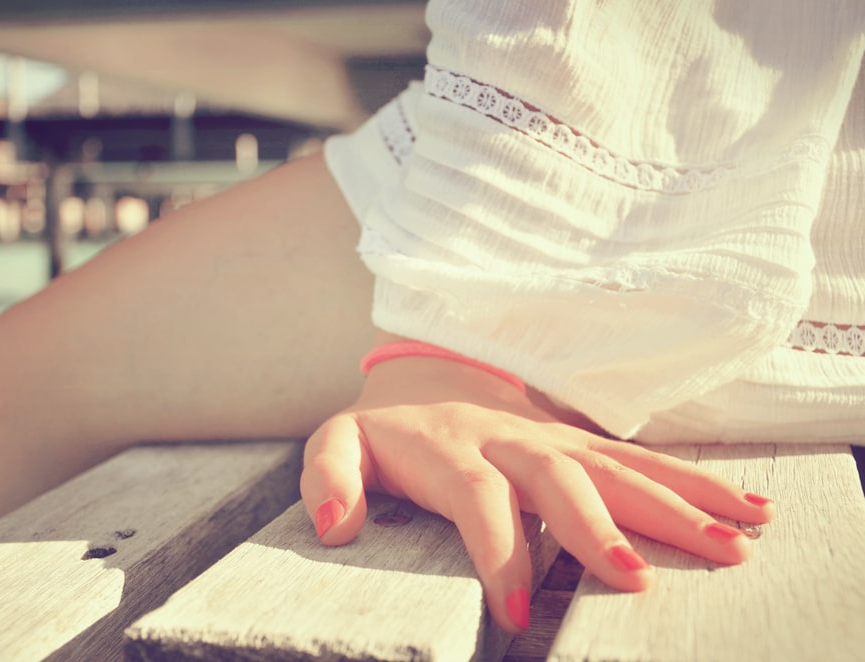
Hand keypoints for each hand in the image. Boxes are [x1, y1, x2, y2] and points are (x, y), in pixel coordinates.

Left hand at [299, 338, 774, 632]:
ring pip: (617, 466)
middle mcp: (510, 441)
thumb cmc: (385, 430)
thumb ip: (328, 477)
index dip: (497, 550)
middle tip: (638, 580)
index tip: (514, 608)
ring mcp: (553, 439)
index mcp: (451, 450)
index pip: (478, 498)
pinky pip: (641, 459)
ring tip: (730, 544)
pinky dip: (694, 483)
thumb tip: (335, 525)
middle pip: (560, 478)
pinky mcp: (581, 443)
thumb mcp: (338, 444)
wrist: (428, 375)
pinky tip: (746, 510)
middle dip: (600, 527)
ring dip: (673, 505)